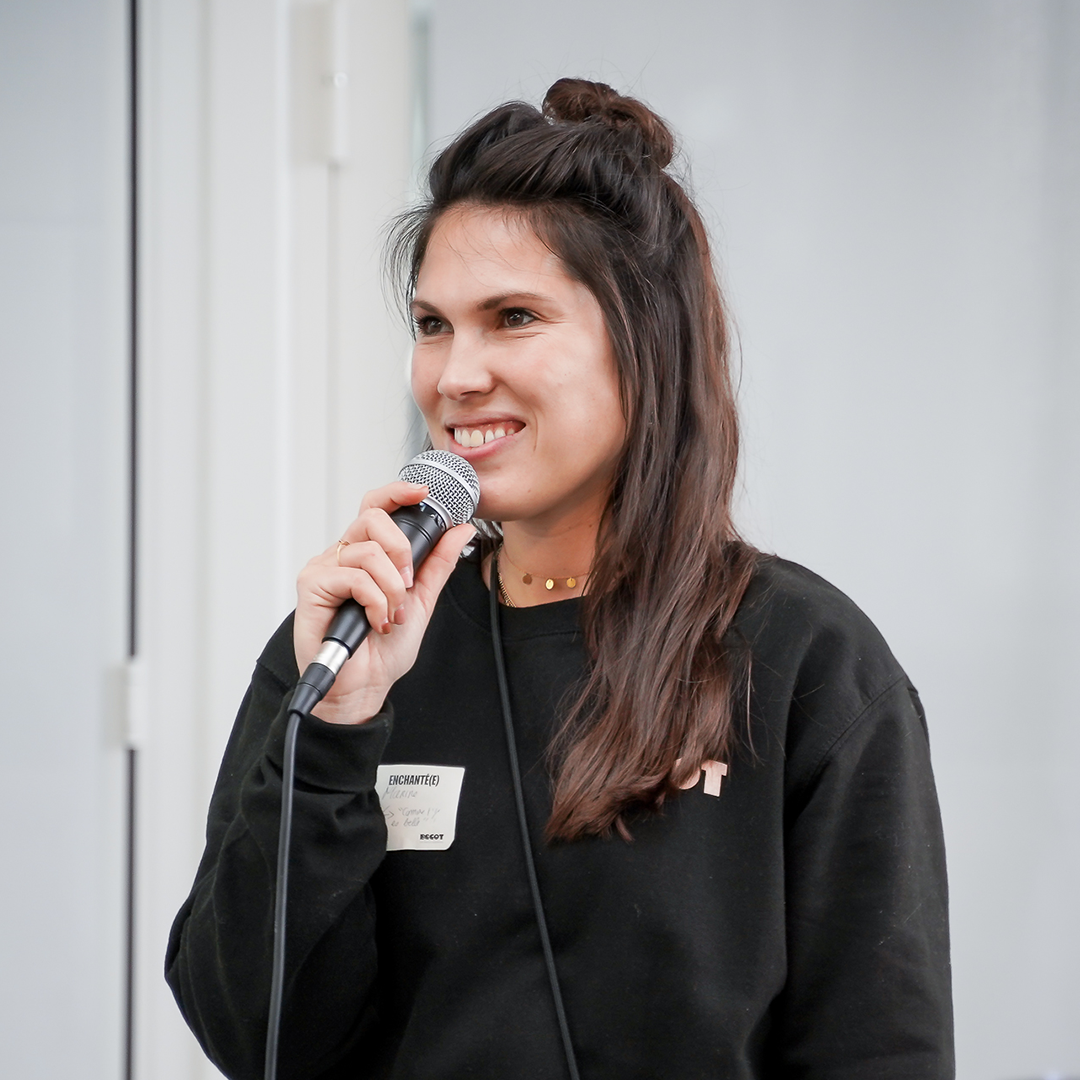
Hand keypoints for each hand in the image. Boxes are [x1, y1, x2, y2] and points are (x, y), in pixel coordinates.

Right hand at [294, 481, 475, 724]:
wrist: (364, 686)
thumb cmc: (383, 649)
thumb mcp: (421, 600)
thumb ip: (438, 563)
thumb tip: (461, 529)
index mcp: (367, 554)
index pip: (377, 507)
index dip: (397, 492)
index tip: (424, 491)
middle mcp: (343, 555)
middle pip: (372, 518)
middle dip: (401, 549)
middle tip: (408, 583)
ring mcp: (325, 568)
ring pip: (368, 552)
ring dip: (392, 588)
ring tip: (392, 614)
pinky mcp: (312, 586)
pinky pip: (354, 576)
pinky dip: (375, 602)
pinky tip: (376, 622)